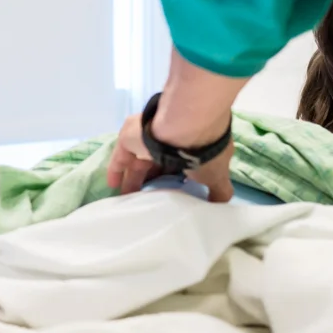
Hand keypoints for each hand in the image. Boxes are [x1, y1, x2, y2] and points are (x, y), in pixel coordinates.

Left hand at [106, 110, 236, 201]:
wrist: (186, 125)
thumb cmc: (203, 152)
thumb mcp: (217, 176)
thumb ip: (219, 191)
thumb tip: (219, 206)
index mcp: (190, 147)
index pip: (179, 167)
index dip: (173, 181)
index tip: (169, 197)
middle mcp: (168, 140)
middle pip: (156, 165)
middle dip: (151, 182)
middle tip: (144, 202)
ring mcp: (148, 137)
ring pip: (137, 162)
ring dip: (132, 181)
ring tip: (127, 201)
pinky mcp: (130, 137)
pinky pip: (120, 157)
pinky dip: (116, 171)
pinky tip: (113, 186)